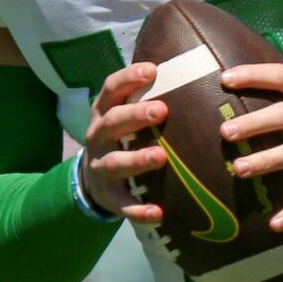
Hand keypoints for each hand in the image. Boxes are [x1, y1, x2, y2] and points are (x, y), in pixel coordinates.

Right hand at [79, 62, 168, 222]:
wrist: (92, 179)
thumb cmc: (120, 137)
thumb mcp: (122, 115)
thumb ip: (145, 97)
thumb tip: (190, 68)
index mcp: (103, 112)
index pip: (111, 89)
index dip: (128, 78)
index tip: (152, 70)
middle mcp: (98, 136)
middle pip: (113, 122)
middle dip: (135, 116)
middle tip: (161, 110)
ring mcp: (100, 166)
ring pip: (115, 163)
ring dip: (137, 160)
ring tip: (160, 158)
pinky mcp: (108, 195)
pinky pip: (122, 204)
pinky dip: (138, 210)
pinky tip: (157, 213)